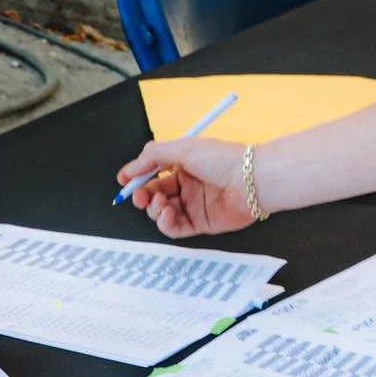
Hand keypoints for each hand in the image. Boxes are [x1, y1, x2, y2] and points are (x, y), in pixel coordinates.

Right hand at [117, 138, 258, 236]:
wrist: (252, 180)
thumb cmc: (224, 159)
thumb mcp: (182, 148)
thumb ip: (152, 156)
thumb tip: (129, 169)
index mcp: (184, 164)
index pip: (153, 172)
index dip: (137, 177)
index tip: (123, 181)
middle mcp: (188, 185)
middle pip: (154, 193)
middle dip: (142, 195)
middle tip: (139, 195)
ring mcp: (194, 205)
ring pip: (162, 212)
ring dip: (153, 208)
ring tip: (160, 202)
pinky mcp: (201, 223)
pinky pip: (175, 228)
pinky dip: (165, 223)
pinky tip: (167, 214)